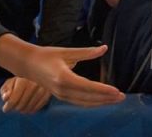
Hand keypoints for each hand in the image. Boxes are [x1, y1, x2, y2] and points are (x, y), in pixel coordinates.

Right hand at [0, 35, 125, 107]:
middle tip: (122, 96)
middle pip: (88, 98)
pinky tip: (103, 100)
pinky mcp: (62, 97)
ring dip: (101, 102)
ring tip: (116, 99)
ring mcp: (61, 95)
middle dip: (106, 98)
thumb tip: (104, 48)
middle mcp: (62, 89)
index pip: (87, 86)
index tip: (116, 90)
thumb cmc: (48, 55)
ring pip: (85, 103)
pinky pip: (80, 102)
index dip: (103, 90)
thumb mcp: (67, 51)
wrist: (28, 65)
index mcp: (63, 77)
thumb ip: (87, 52)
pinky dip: (93, 102)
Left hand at [0, 77, 50, 113]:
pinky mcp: (49, 92)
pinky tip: (29, 108)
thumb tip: (6, 98)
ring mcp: (43, 88)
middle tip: (14, 107)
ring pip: (30, 107)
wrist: (39, 70)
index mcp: (22, 80)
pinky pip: (39, 105)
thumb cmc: (21, 79)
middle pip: (21, 105)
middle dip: (16, 108)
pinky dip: (34, 109)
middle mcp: (33, 83)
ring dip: (24, 110)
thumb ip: (5, 90)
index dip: (8, 107)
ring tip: (21, 108)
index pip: (13, 100)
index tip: (5, 109)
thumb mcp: (10, 82)